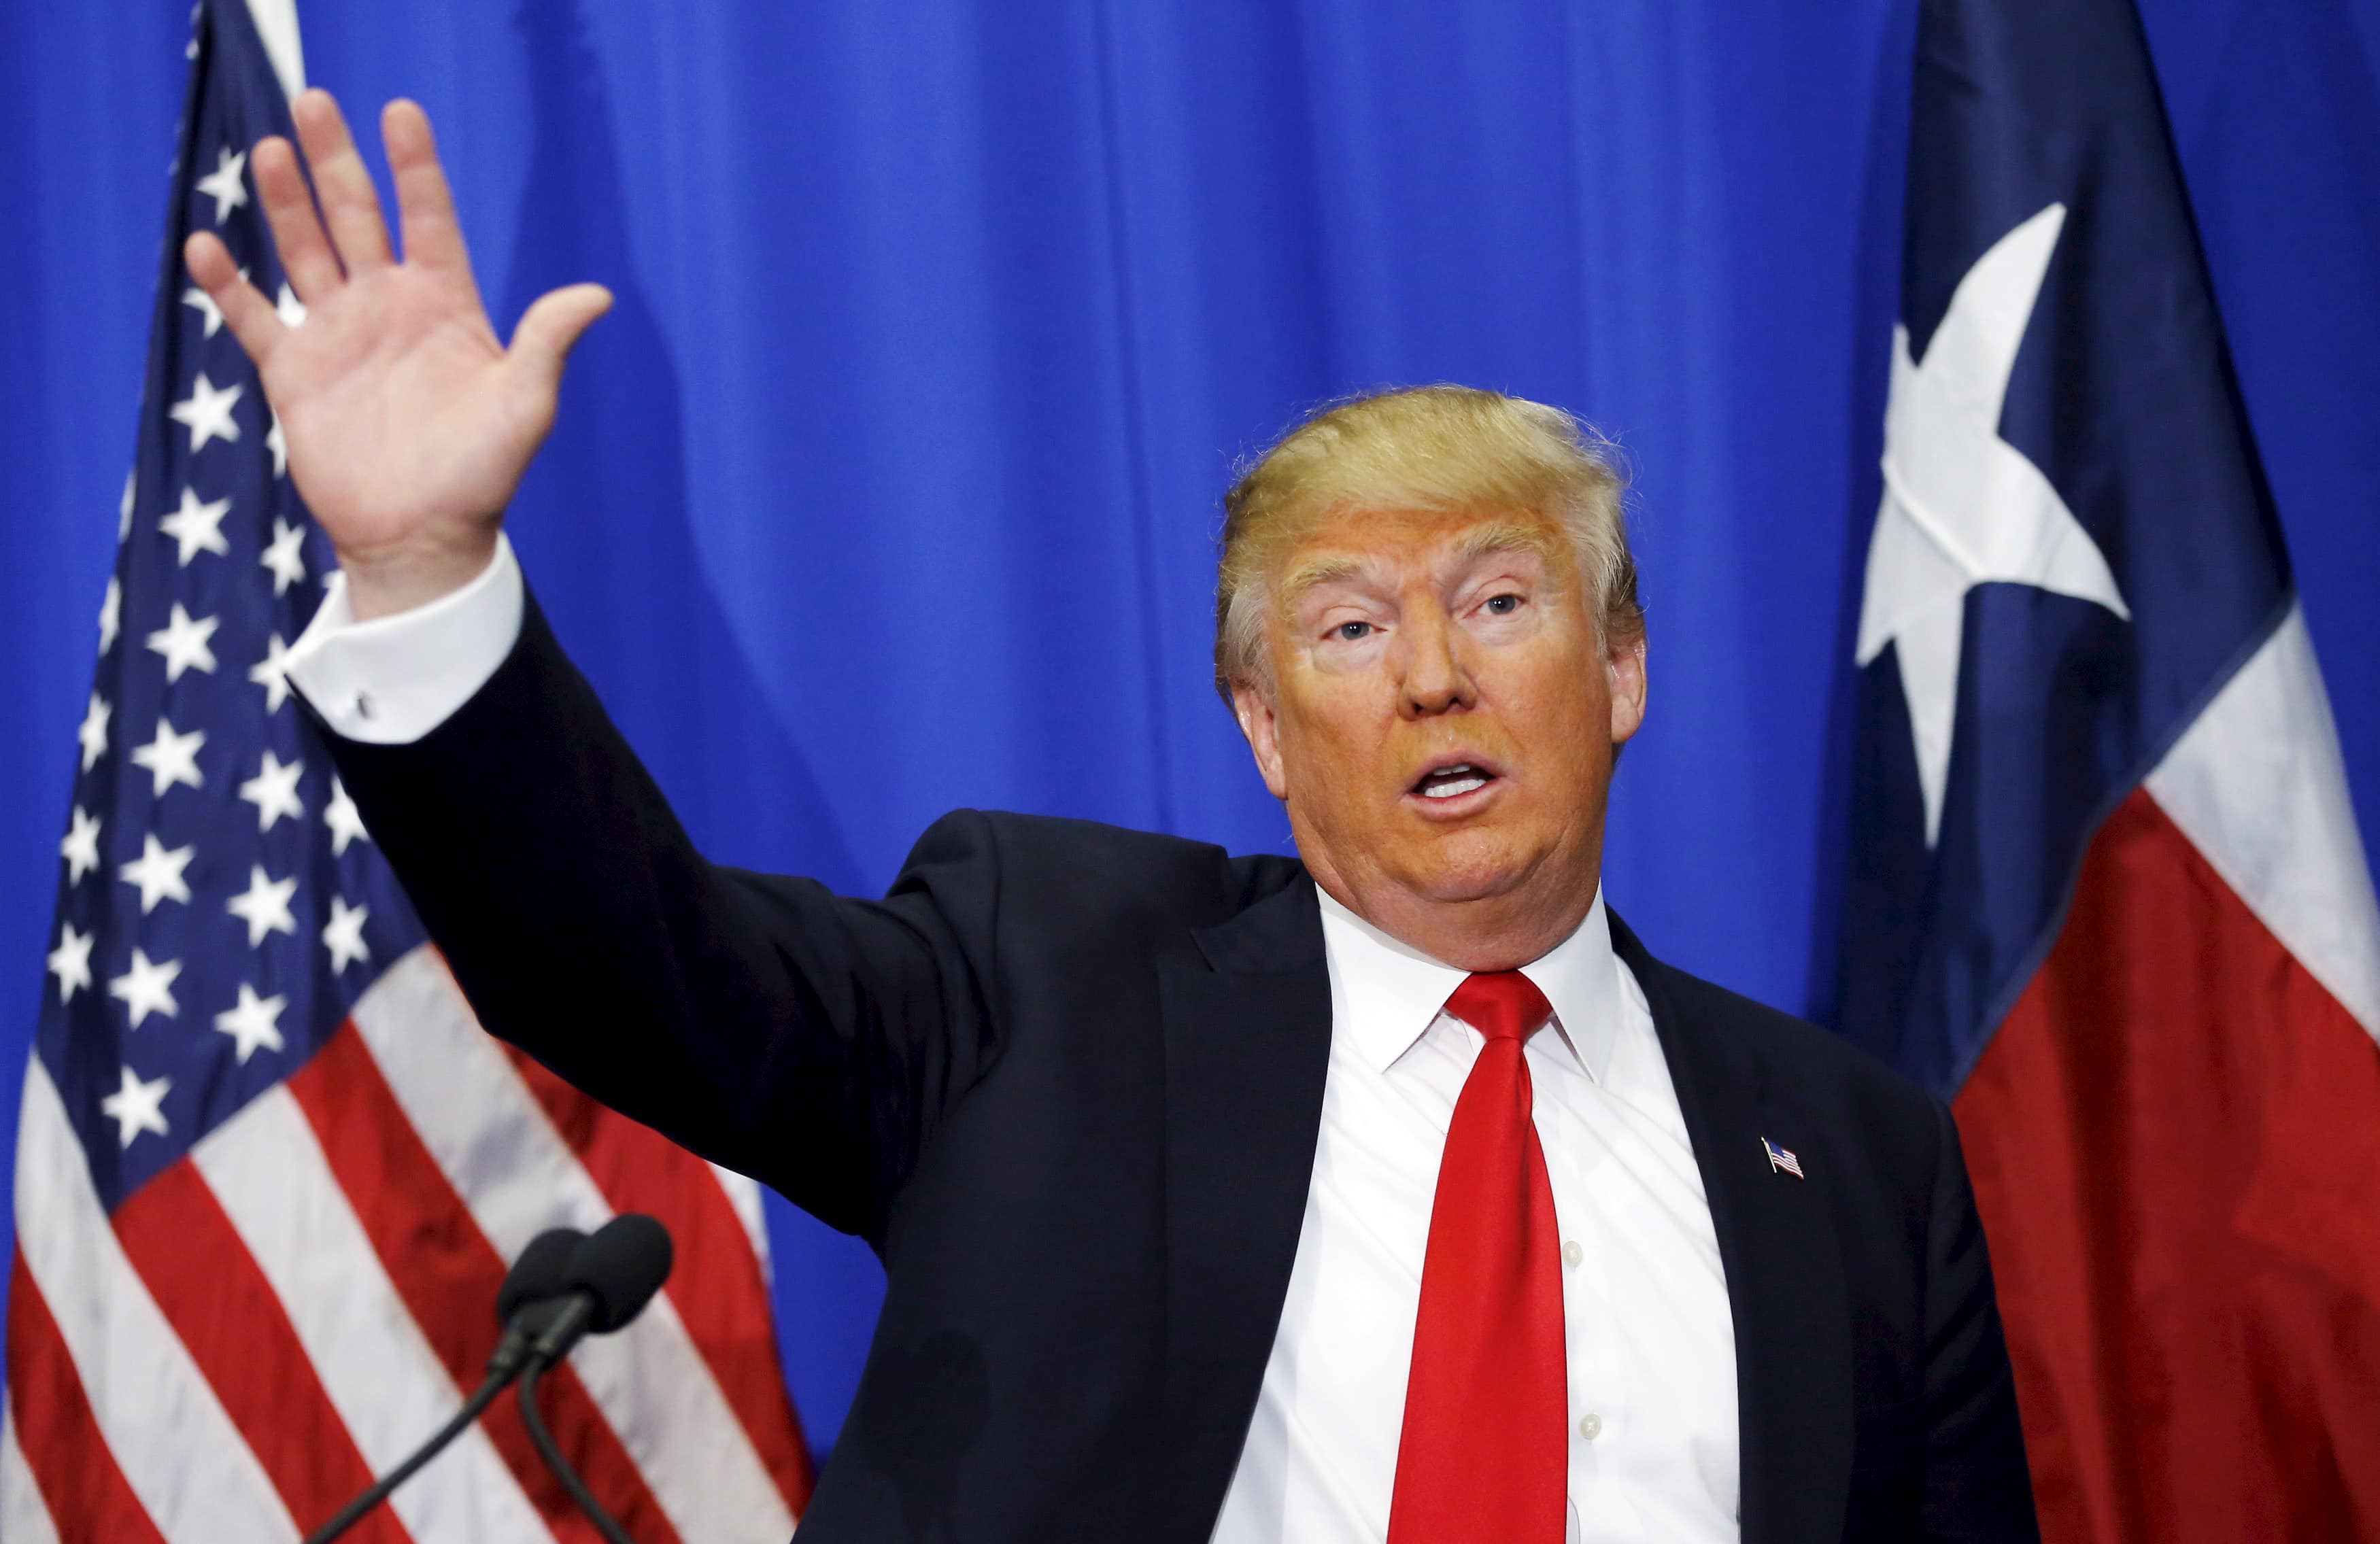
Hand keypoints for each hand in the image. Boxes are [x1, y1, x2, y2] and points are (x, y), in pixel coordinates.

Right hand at [186, 91, 610, 618]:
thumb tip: (599, 294)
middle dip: (334, 161)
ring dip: (285, 201)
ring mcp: (339, 334)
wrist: (423, 538)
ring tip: (266, 150)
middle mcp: (389, 307)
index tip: (401, 113)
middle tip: (313, 101)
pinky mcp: (295, 372)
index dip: (414, 166)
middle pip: (355, 215)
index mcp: (445, 304)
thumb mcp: (524, 405)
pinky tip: (205, 246)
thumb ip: (548, 343)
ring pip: (304, 249)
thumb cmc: (483, 475)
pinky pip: (254, 316)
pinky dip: (228, 284)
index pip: (428, 217)